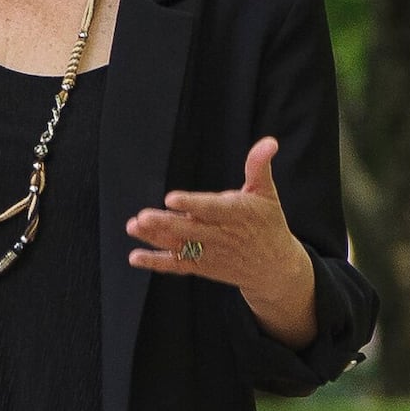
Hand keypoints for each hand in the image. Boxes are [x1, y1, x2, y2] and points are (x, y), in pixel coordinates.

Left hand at [128, 137, 319, 344]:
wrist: (275, 269)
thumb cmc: (268, 224)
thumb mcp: (267, 193)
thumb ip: (259, 166)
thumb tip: (269, 141)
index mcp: (236, 214)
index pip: (211, 208)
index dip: (191, 204)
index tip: (171, 198)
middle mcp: (220, 235)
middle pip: (189, 229)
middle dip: (165, 223)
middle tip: (142, 217)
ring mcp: (209, 252)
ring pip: (179, 246)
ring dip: (155, 238)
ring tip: (134, 227)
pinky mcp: (202, 266)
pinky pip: (177, 265)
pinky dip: (156, 263)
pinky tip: (135, 257)